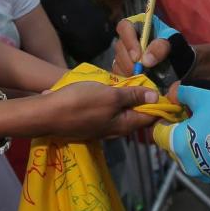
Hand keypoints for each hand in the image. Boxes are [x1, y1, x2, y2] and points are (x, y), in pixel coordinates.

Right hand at [42, 81, 158, 138]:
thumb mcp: (110, 96)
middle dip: (143, 99)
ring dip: (126, 99)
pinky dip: (112, 101)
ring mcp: (102, 127)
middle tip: (143, 80)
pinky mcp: (90, 122)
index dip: (159, 103)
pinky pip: (107, 111)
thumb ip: (133, 96)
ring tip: (126, 82)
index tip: (162, 87)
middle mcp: (116, 130)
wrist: (47, 114)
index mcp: (125, 125)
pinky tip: (107, 89)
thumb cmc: (81, 103)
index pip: (151, 116)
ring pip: (121, 112)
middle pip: (137, 114)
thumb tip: (155, 96)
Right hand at [113, 14, 195, 85]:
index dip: (128, 41)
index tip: (137, 57)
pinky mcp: (123, 65)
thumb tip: (146, 61)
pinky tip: (135, 80)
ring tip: (140, 76)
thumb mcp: (173, 43)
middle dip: (128, 60)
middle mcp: (130, 37)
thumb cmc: (176, 47)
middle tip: (138, 71)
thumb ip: (161, 47)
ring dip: (127, 70)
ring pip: (118, 60)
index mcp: (140, 25)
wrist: (179, 64)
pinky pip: (118, 71)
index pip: (125, 27)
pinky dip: (125, 77)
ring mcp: (125, 52)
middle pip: (120, 46)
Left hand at [153, 84, 209, 182]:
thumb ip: (181, 94)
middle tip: (193, 115)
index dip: (163, 119)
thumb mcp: (203, 96)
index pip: (157, 133)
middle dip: (178, 130)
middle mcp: (187, 164)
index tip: (174, 110)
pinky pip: (202, 164)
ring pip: (187, 155)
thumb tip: (172, 94)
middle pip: (171, 145)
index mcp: (178, 144)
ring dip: (191, 142)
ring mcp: (204, 174)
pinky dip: (205, 152)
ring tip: (208, 127)